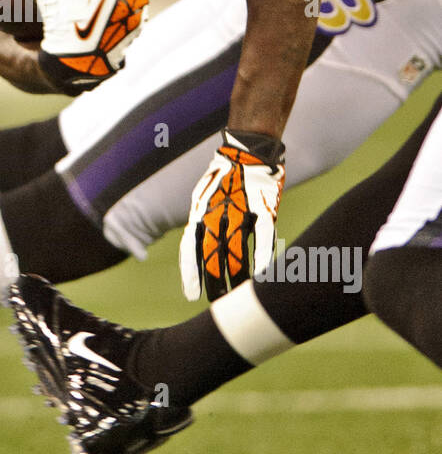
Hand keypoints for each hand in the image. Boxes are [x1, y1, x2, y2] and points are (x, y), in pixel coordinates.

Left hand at [179, 129, 284, 301]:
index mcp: (200, 213)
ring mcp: (241, 213)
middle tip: (216, 302)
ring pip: (237, 251)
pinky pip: (263, 238)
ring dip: (237, 276)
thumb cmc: (224, 177)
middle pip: (212, 256)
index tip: (191, 295)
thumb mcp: (203, 198)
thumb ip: (201, 223)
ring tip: (237, 295)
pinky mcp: (264, 210)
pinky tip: (263, 273)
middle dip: (214, 281)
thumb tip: (197, 249)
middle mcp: (217, 215)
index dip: (191, 274)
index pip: (190, 249)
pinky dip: (262, 256)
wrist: (247, 150)